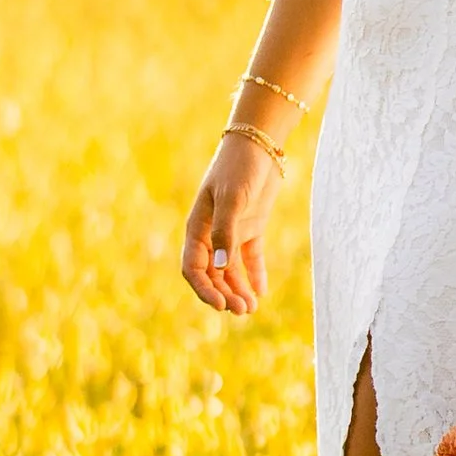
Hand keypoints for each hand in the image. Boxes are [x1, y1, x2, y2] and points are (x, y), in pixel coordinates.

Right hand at [180, 135, 283, 317]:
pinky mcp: (251, 227)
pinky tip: (261, 291)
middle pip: (213, 274)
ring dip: (238, 289)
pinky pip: (250, 258)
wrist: (259, 144)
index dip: (204, 289)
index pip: (193, 268)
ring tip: (250, 308)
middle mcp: (212, 233)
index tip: (220, 305)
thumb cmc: (239, 168)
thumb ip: (225, 233)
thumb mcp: (232, 199)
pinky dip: (254, 275)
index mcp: (198, 228)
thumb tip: (220, 269)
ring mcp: (232, 231)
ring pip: (230, 270)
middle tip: (242, 310)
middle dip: (224, 294)